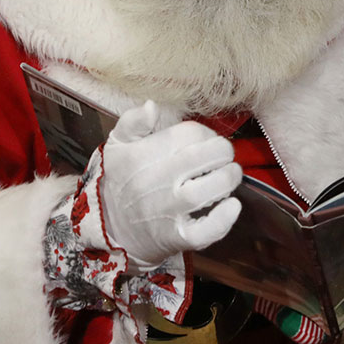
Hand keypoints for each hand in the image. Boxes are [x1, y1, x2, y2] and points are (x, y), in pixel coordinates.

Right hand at [94, 101, 242, 266]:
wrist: (112, 229)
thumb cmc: (122, 181)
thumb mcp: (117, 146)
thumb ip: (133, 122)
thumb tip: (151, 105)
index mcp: (144, 155)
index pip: (189, 134)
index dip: (206, 133)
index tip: (206, 141)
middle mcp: (156, 182)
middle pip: (204, 158)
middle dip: (223, 152)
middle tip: (223, 156)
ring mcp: (168, 212)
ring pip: (208, 191)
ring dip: (228, 179)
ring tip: (229, 176)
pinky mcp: (178, 237)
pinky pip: (205, 231)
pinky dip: (224, 218)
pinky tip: (232, 205)